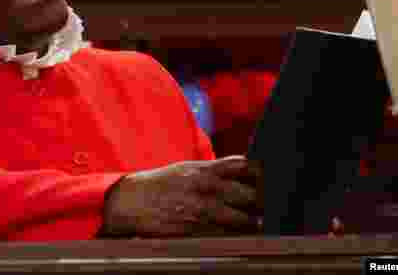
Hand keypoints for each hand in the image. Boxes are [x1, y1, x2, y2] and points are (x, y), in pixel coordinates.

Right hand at [102, 156, 262, 237]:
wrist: (132, 202)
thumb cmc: (160, 184)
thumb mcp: (186, 168)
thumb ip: (215, 168)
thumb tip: (243, 164)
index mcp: (203, 170)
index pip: (242, 168)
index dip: (258, 175)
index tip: (265, 180)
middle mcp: (204, 188)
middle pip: (248, 195)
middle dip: (258, 201)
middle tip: (264, 205)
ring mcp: (200, 210)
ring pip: (240, 218)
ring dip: (251, 221)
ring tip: (256, 222)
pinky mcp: (195, 230)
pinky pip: (224, 234)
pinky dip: (233, 234)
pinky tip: (237, 232)